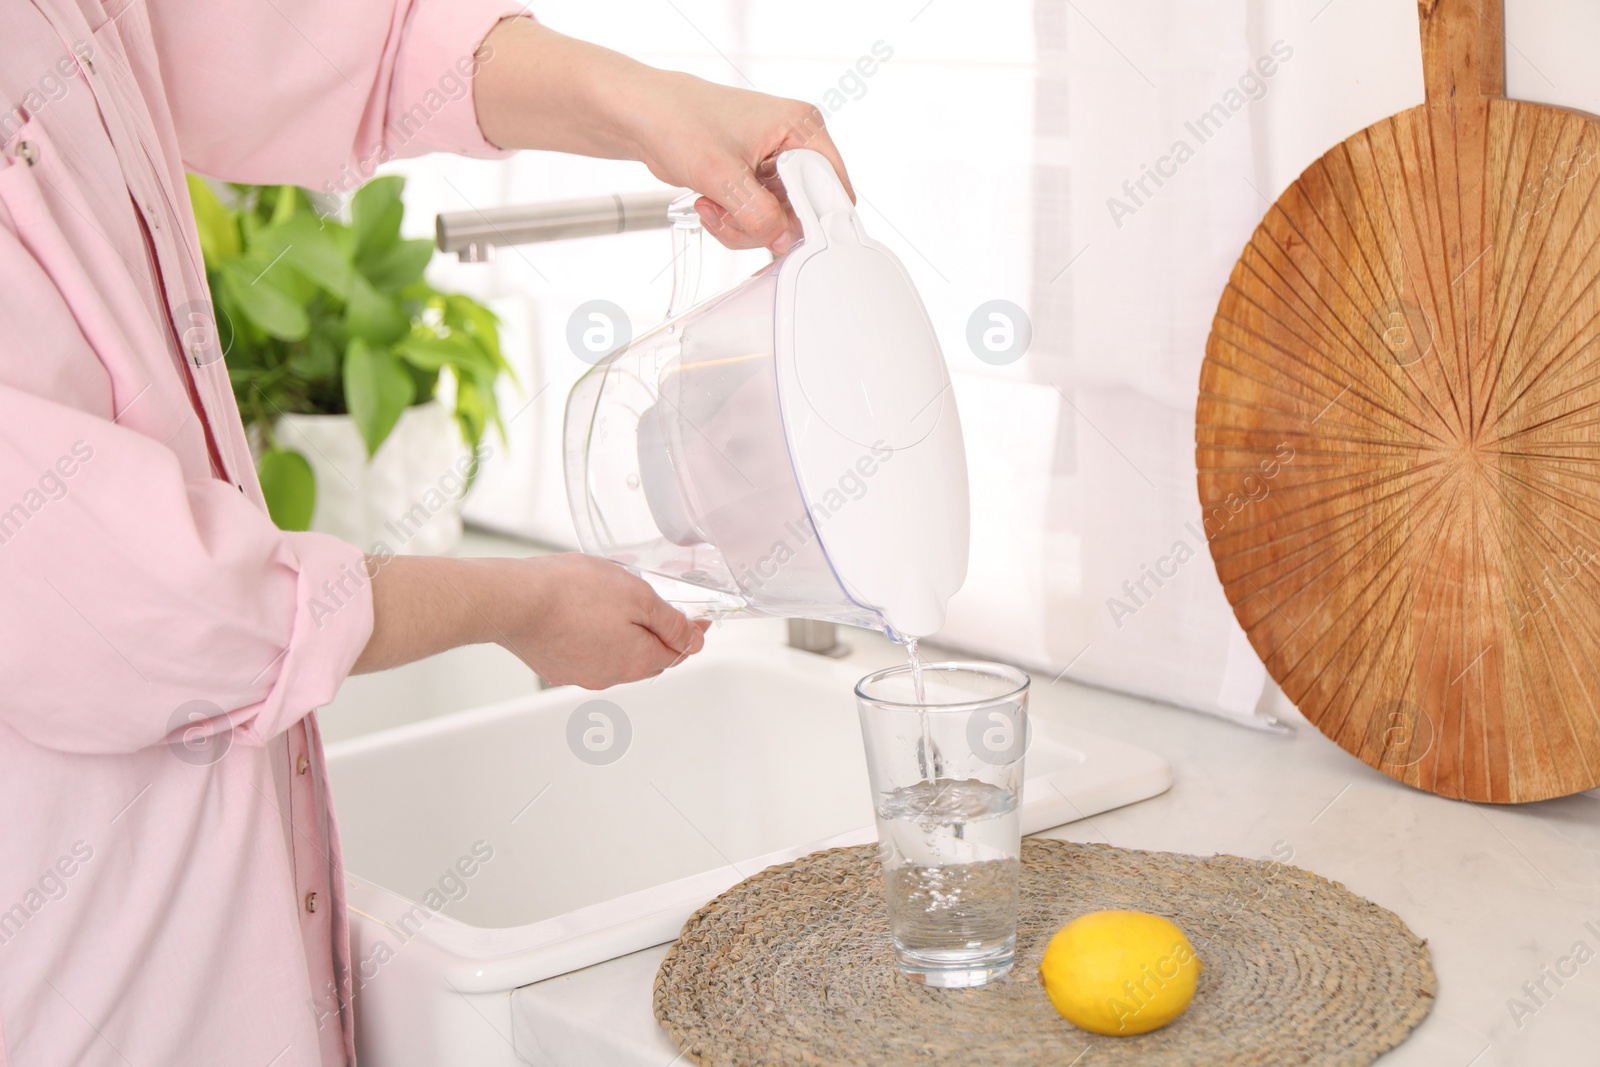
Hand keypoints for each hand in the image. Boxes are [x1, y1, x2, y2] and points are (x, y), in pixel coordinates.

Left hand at [473, 18, 853, 254]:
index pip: (832, 185)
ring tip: (714, 205)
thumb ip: (760, 214)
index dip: (814, 218)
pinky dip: (734, 224)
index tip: (786, 237)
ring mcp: (774, 165)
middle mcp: (794, 144)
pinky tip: (710, 204)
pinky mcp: (755, 182)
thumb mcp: (722, 175)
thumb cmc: (677, 121)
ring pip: (779, 222)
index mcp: (802, 127)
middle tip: (733, 217)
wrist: (640, 117)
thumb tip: (784, 242)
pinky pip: (758, 220)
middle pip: (804, 211)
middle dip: (765, 224)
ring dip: (744, 227)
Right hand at [488, 553, 709, 687]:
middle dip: (659, 636)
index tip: (698, 621)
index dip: (692, 634)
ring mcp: (580, 674)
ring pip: (616, 656)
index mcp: (637, 662)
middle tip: (661, 610)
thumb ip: (670, 621)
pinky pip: (587, 653)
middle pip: (648, 658)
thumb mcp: (639, 596)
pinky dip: (595, 637)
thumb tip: (693, 639)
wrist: (514, 600)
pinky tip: (585, 614)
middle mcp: (610, 676)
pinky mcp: (555, 666)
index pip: (678, 653)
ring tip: (617, 605)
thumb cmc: (572, 593)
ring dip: (624, 636)